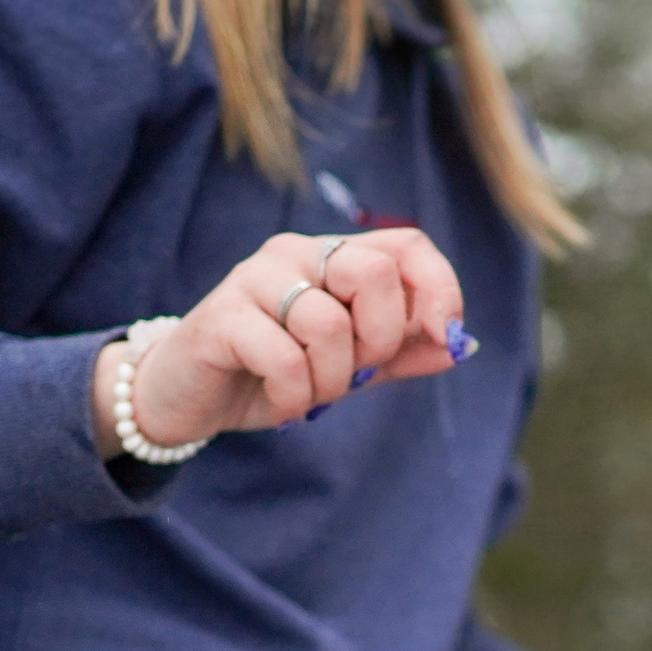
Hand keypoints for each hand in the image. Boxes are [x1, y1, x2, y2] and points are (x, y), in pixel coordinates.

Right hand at [90, 228, 470, 455]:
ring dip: (332, 380)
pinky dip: (294, 397)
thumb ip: (402, 353)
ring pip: (329, 325)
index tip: (443, 335)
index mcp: (333, 257)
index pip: (407, 245)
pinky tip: (282, 406)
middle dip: (381, 339)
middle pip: (375, 274)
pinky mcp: (221, 315)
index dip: (440, 288)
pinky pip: (285, 359)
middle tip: (356, 373)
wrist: (189, 399)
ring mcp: (254, 279)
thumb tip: (462, 345)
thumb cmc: (273, 374)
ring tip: (308, 393)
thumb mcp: (350, 367)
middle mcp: (296, 253)